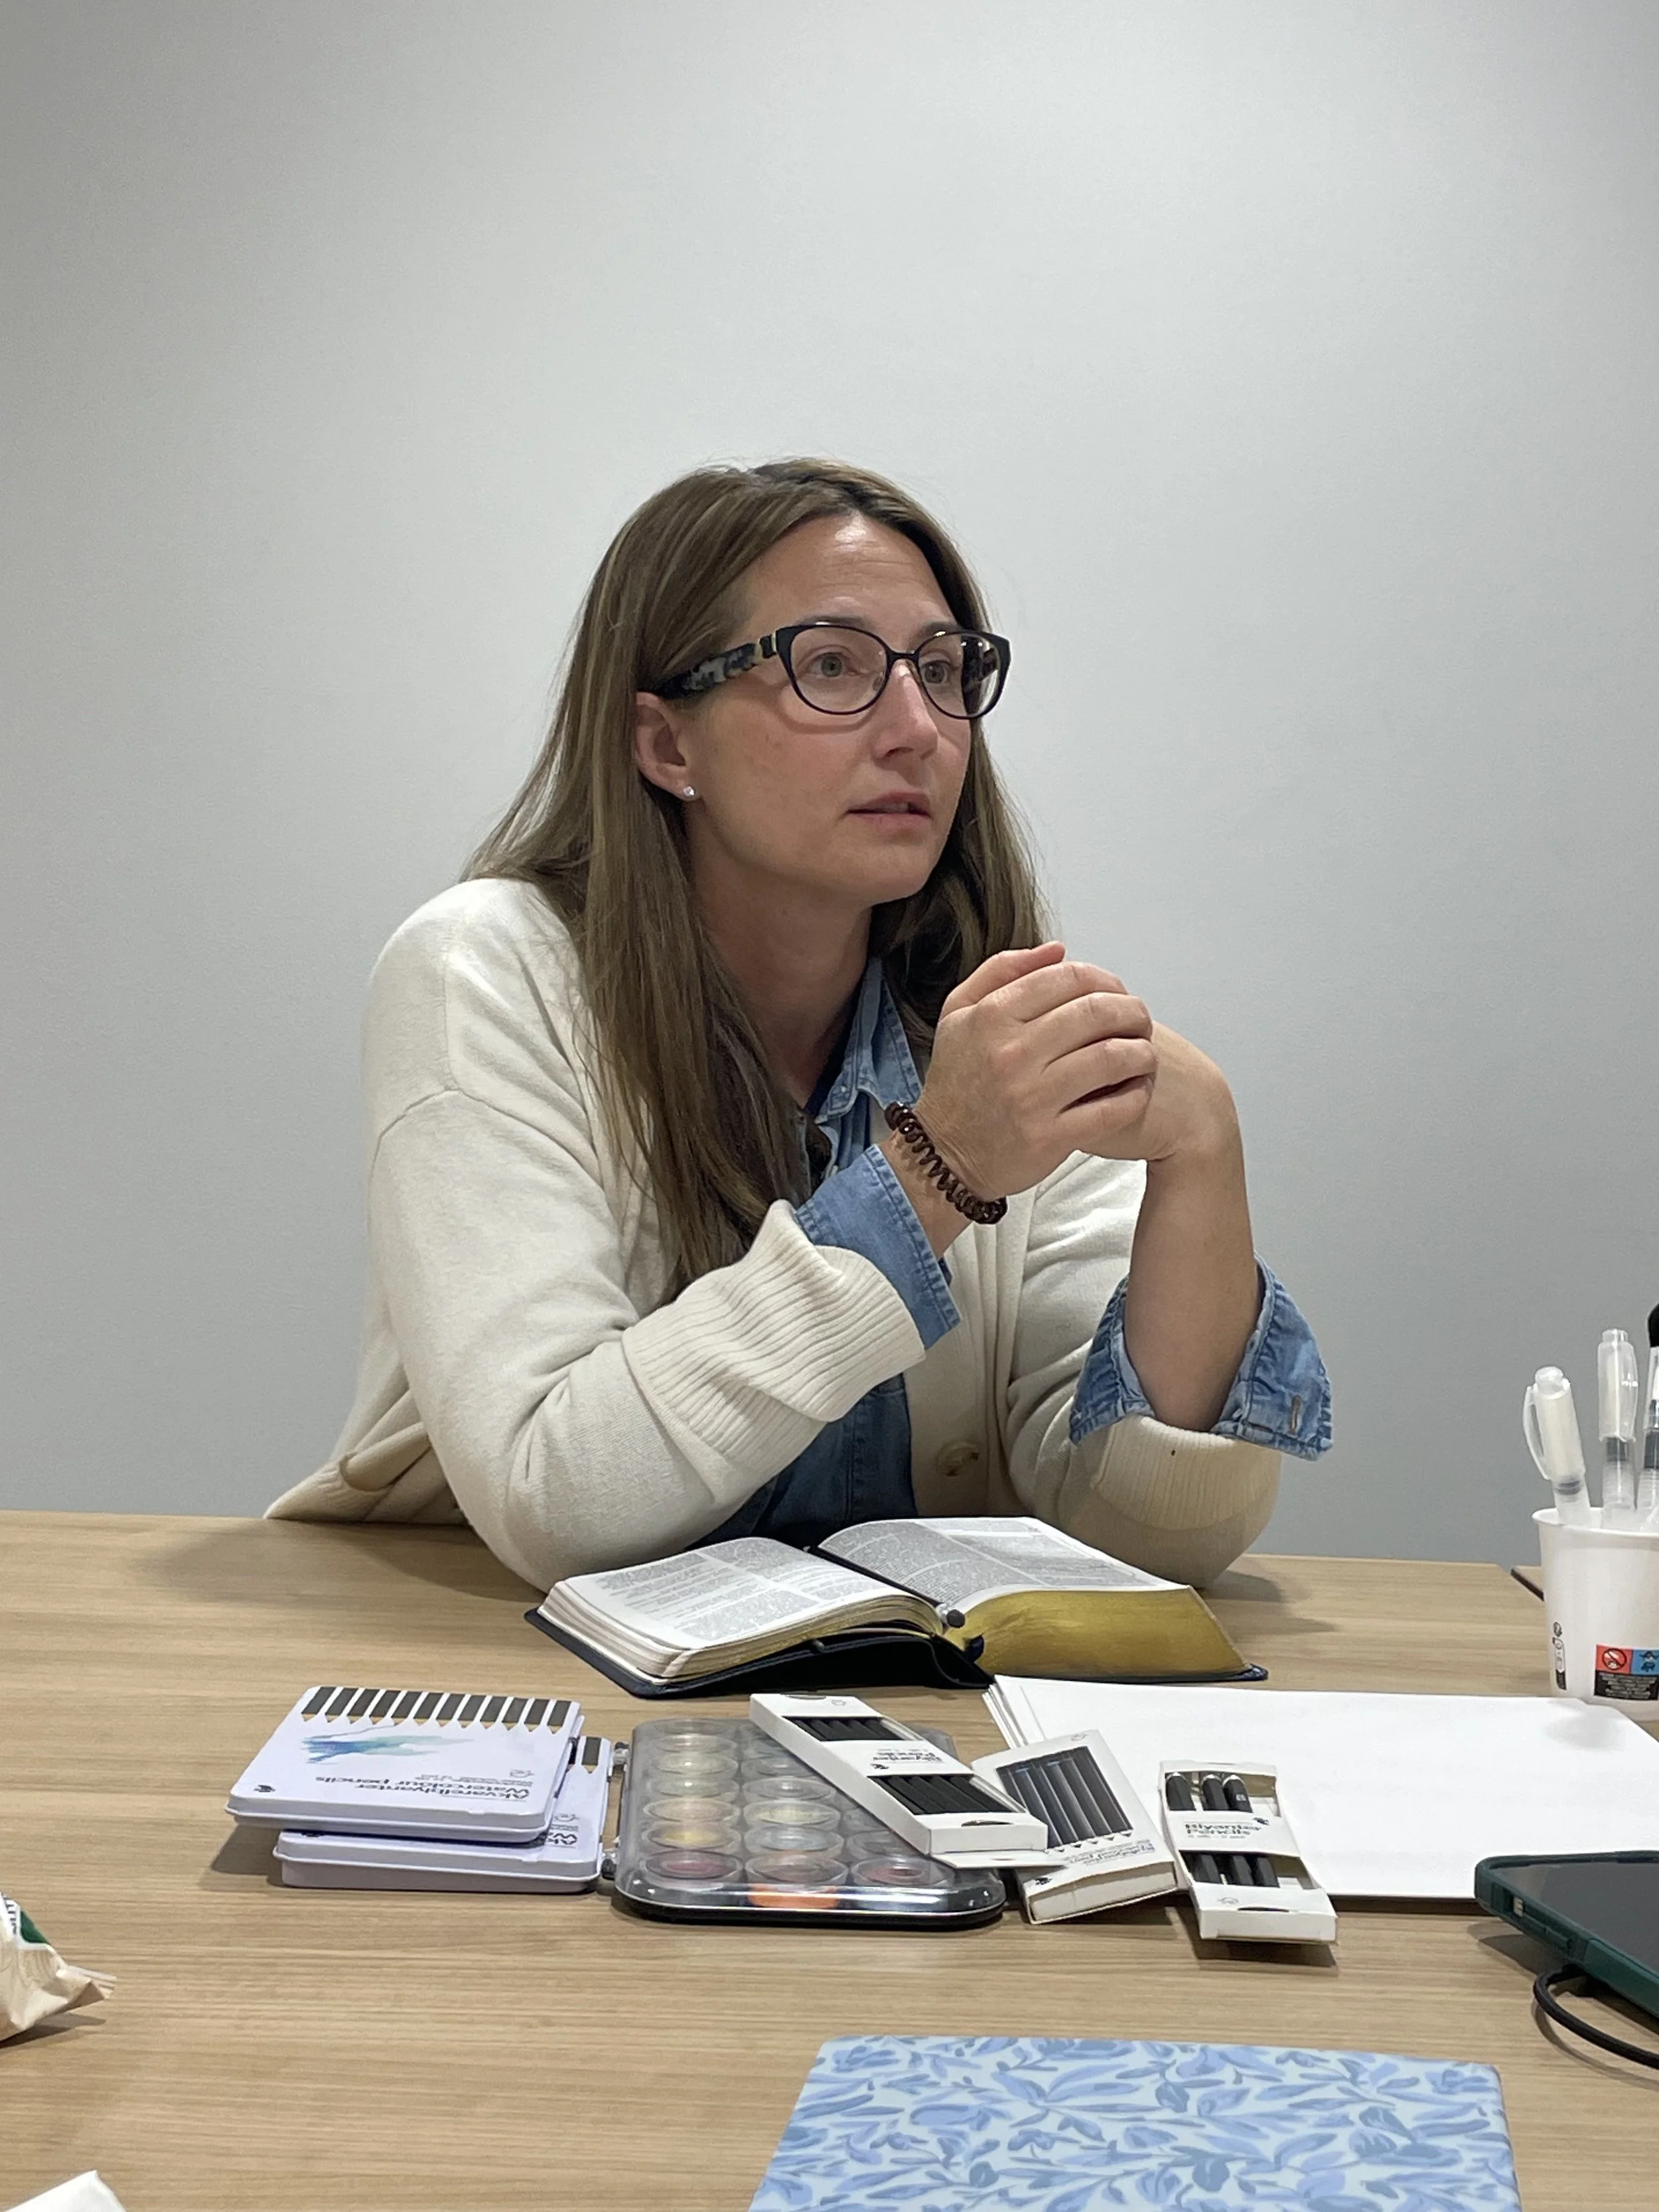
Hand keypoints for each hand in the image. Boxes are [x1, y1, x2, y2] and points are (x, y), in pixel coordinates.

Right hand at [904, 942, 1238, 1200]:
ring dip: (1141, 1052)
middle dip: (1131, 1012)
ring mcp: (1031, 1097)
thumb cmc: (957, 1082)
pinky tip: (1137, 1090)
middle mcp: (1011, 1053)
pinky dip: (1136, 1095)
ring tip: (1144, 1054)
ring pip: (1112, 1058)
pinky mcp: (1049, 1138)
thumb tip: (1058, 949)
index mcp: (991, 1017)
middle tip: (1139, 1021)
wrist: (941, 1155)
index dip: (1104, 979)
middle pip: (1097, 1013)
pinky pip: (1112, 1109)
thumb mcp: (958, 1014)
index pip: (1067, 978)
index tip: (1116, 993)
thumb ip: (1002, 971)